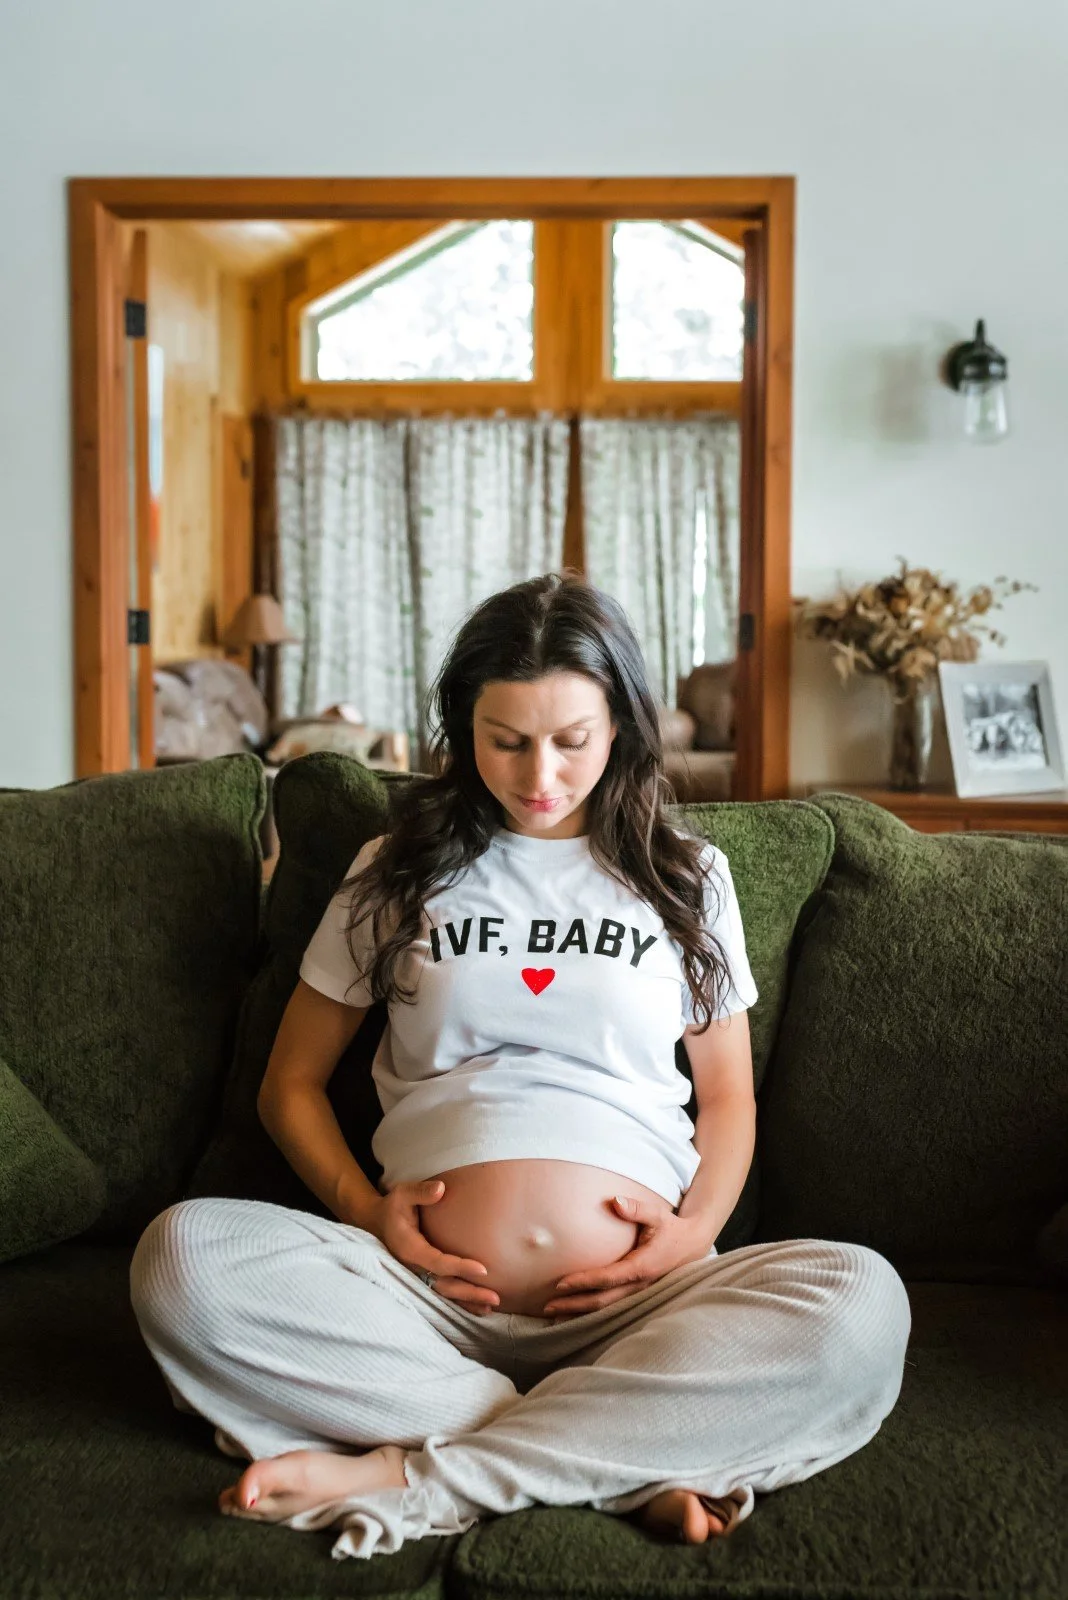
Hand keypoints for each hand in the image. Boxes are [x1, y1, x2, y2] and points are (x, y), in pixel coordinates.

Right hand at [361, 1179, 501, 1315]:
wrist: (376, 1223)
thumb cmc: (393, 1207)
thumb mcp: (402, 1194)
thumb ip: (420, 1191)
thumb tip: (441, 1189)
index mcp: (409, 1248)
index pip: (437, 1262)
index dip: (460, 1267)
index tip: (483, 1269)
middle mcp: (413, 1267)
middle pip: (444, 1286)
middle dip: (469, 1292)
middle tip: (495, 1298)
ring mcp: (417, 1275)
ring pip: (444, 1294)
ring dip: (467, 1302)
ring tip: (491, 1307)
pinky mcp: (422, 1277)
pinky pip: (442, 1293)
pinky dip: (460, 1302)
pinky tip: (479, 1309)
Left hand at [541, 1195, 713, 1319]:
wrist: (692, 1246)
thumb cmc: (671, 1228)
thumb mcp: (657, 1215)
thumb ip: (636, 1208)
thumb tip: (615, 1201)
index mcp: (642, 1267)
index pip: (607, 1278)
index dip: (583, 1282)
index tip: (560, 1284)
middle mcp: (639, 1286)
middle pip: (602, 1302)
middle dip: (574, 1306)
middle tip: (548, 1307)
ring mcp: (639, 1294)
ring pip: (606, 1310)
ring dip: (580, 1314)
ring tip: (554, 1317)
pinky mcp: (637, 1296)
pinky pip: (612, 1308)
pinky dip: (592, 1313)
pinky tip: (574, 1315)